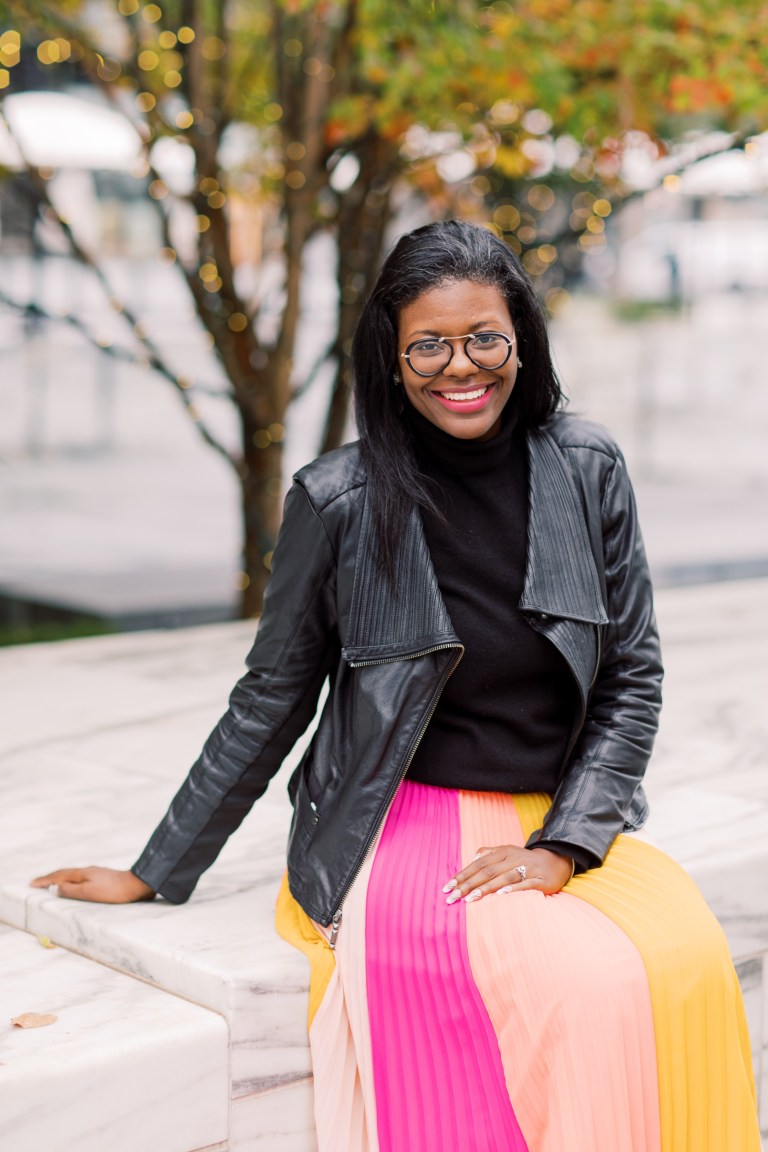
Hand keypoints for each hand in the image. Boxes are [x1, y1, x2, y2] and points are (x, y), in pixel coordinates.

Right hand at [30, 867, 155, 903]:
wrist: (135, 885)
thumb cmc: (112, 891)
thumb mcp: (89, 893)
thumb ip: (71, 890)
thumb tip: (54, 888)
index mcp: (82, 874)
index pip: (58, 876)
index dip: (44, 880)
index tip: (31, 884)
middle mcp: (87, 871)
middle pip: (63, 873)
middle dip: (49, 878)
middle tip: (36, 882)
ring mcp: (94, 873)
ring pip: (71, 875)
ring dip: (59, 878)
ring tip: (50, 883)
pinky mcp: (101, 877)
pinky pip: (79, 877)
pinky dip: (69, 880)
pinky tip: (73, 885)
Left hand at [442, 846, 572, 904]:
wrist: (556, 862)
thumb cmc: (525, 861)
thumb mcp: (507, 853)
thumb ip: (489, 854)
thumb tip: (472, 858)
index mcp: (503, 852)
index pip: (478, 864)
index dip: (462, 875)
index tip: (447, 887)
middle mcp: (513, 858)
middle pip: (487, 871)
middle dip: (468, 884)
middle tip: (453, 897)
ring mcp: (526, 869)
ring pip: (503, 878)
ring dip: (486, 888)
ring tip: (471, 899)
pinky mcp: (539, 880)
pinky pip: (524, 885)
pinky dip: (513, 890)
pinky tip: (501, 896)